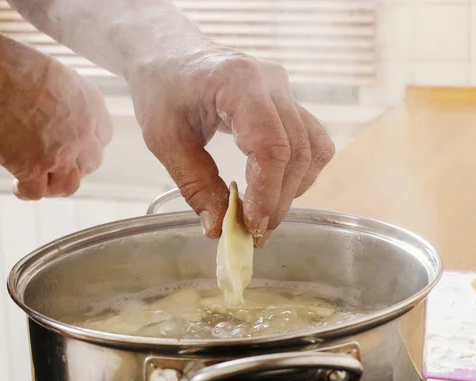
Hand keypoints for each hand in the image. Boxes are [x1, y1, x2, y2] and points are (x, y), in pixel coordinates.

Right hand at [0, 56, 112, 199]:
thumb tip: (60, 114)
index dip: (87, 145)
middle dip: (74, 165)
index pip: (103, 137)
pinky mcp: (34, 167)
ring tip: (42, 180)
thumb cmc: (13, 66)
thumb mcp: (58, 77)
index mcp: (92, 106)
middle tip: (56, 163)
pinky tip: (18, 186)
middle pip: (91, 162)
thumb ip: (68, 101)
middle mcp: (84, 132)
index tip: (74, 147)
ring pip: (70, 184)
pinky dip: (27, 192)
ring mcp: (61, 153)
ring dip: (56, 184)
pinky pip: (37, 192)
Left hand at [127, 45, 334, 245]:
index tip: (254, 225)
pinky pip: (312, 140)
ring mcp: (284, 89)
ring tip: (265, 212)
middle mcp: (271, 82)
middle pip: (297, 152)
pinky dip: (300, 170)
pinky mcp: (288, 100)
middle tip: (256, 230)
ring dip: (294, 187)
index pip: (271, 146)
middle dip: (279, 199)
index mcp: (237, 84)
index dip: (268, 192)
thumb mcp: (166, 140)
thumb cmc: (163, 89)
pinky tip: (277, 186)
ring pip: (313, 148)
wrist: (170, 55)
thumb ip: (195, 185)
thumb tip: (219, 229)